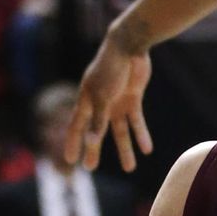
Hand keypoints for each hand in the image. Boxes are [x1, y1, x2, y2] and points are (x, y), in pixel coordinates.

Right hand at [65, 35, 152, 170]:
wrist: (130, 47)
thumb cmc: (110, 69)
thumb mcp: (103, 97)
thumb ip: (98, 121)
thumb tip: (91, 142)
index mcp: (86, 100)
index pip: (76, 126)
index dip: (73, 143)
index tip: (70, 160)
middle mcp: (100, 104)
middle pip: (96, 132)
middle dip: (94, 150)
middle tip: (90, 168)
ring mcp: (117, 101)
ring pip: (120, 130)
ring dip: (125, 148)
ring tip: (130, 168)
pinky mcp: (133, 98)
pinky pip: (136, 120)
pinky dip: (141, 134)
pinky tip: (146, 149)